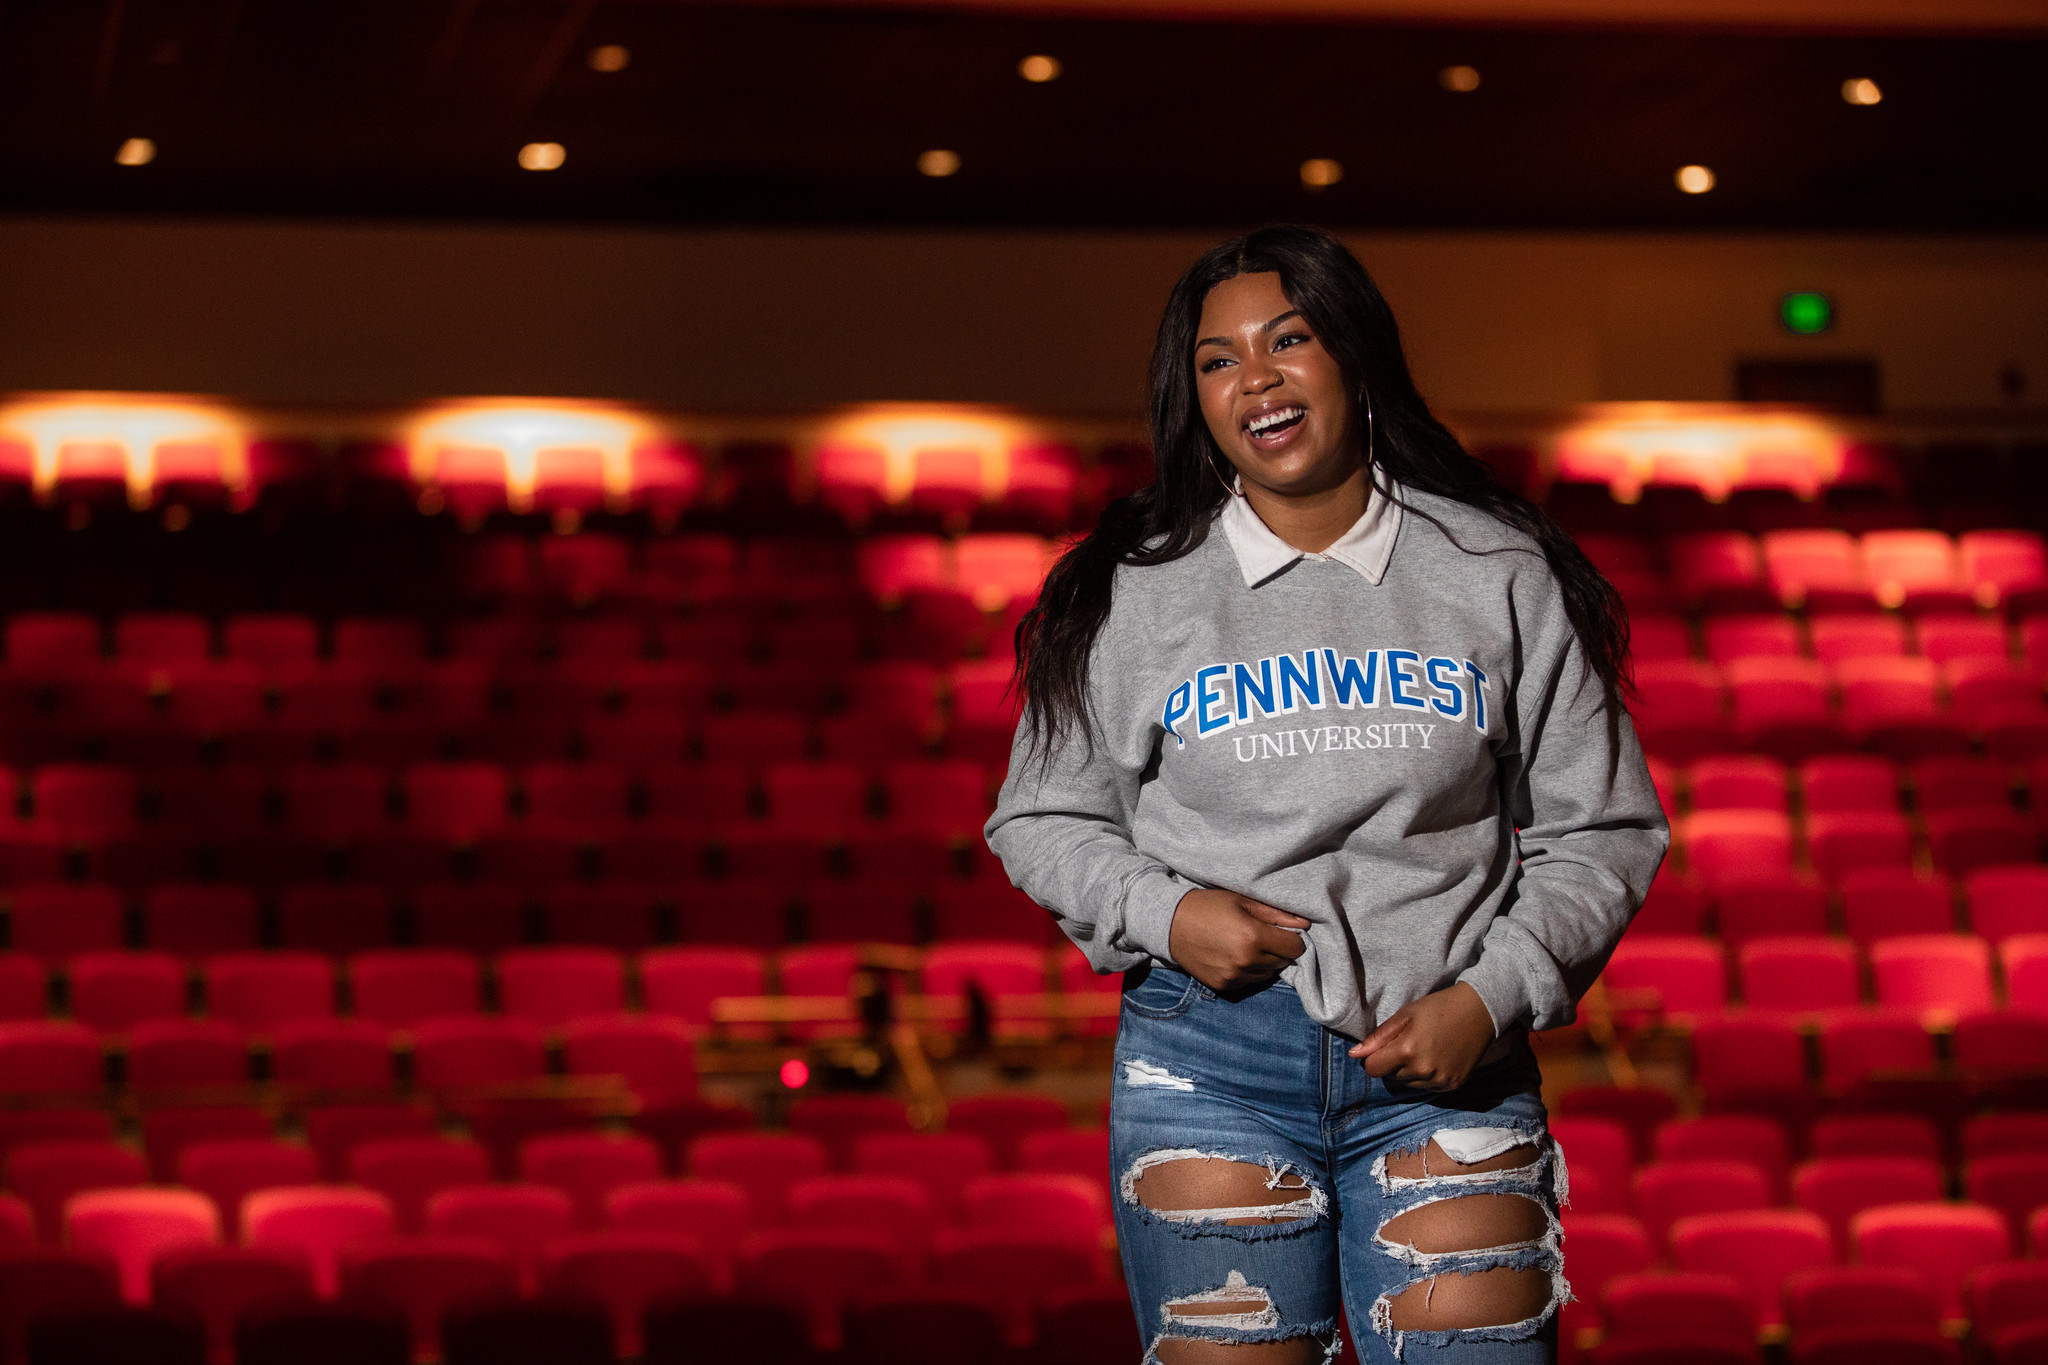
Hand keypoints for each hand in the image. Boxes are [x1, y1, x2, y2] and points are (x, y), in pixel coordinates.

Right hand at [1167, 888, 1310, 993]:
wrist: (1170, 924)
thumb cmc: (1208, 906)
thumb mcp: (1242, 901)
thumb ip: (1276, 913)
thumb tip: (1305, 923)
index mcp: (1254, 937)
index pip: (1295, 947)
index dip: (1291, 938)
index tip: (1279, 930)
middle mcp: (1246, 961)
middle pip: (1282, 962)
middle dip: (1277, 949)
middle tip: (1259, 935)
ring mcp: (1234, 977)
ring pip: (1267, 974)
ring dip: (1263, 962)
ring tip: (1244, 946)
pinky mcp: (1224, 986)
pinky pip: (1249, 982)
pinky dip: (1247, 971)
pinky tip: (1232, 956)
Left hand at [1349, 982, 1497, 1091]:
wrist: (1479, 1011)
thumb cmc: (1438, 1008)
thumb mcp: (1405, 1015)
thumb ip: (1378, 1037)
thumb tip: (1354, 1055)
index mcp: (1407, 1051)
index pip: (1373, 1069)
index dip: (1375, 1057)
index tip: (1385, 1046)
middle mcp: (1423, 1071)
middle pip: (1391, 1077)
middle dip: (1394, 1063)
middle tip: (1410, 1042)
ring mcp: (1439, 1081)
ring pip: (1409, 1084)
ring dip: (1410, 1072)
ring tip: (1425, 1049)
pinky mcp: (1452, 1085)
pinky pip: (1428, 1088)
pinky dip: (1427, 1077)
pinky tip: (1437, 1058)